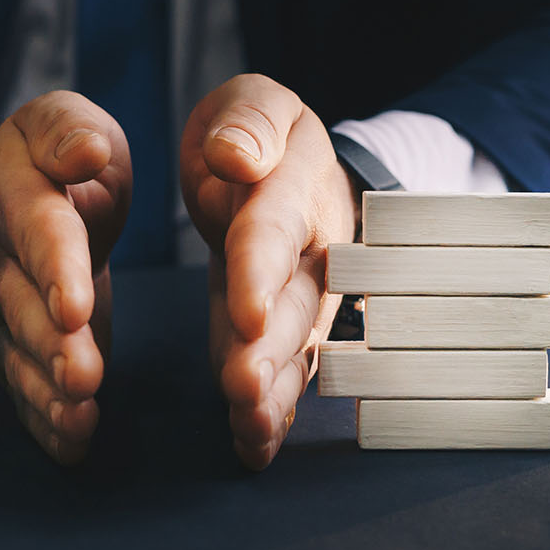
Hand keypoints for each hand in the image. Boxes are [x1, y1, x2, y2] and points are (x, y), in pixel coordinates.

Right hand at [0, 91, 130, 463]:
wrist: (28, 199)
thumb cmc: (58, 158)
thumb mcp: (66, 123)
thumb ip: (70, 130)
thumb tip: (83, 153)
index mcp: (11, 192)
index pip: (36, 229)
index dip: (54, 267)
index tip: (75, 306)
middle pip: (19, 304)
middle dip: (49, 343)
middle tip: (82, 376)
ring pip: (15, 354)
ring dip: (47, 392)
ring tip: (81, 417)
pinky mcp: (13, 349)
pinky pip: (21, 390)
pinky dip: (45, 422)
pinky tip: (73, 445)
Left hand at [180, 74, 357, 469]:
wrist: (286, 166)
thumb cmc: (256, 133)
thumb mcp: (253, 103)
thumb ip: (249, 123)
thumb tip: (236, 155)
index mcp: (295, 188)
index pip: (274, 231)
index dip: (260, 271)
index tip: (247, 313)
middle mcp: (313, 253)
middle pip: (294, 306)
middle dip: (270, 350)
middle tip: (244, 388)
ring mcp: (306, 300)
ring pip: (294, 352)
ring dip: (274, 394)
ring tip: (249, 430)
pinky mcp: (286, 335)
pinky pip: (283, 375)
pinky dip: (270, 414)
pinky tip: (252, 446)